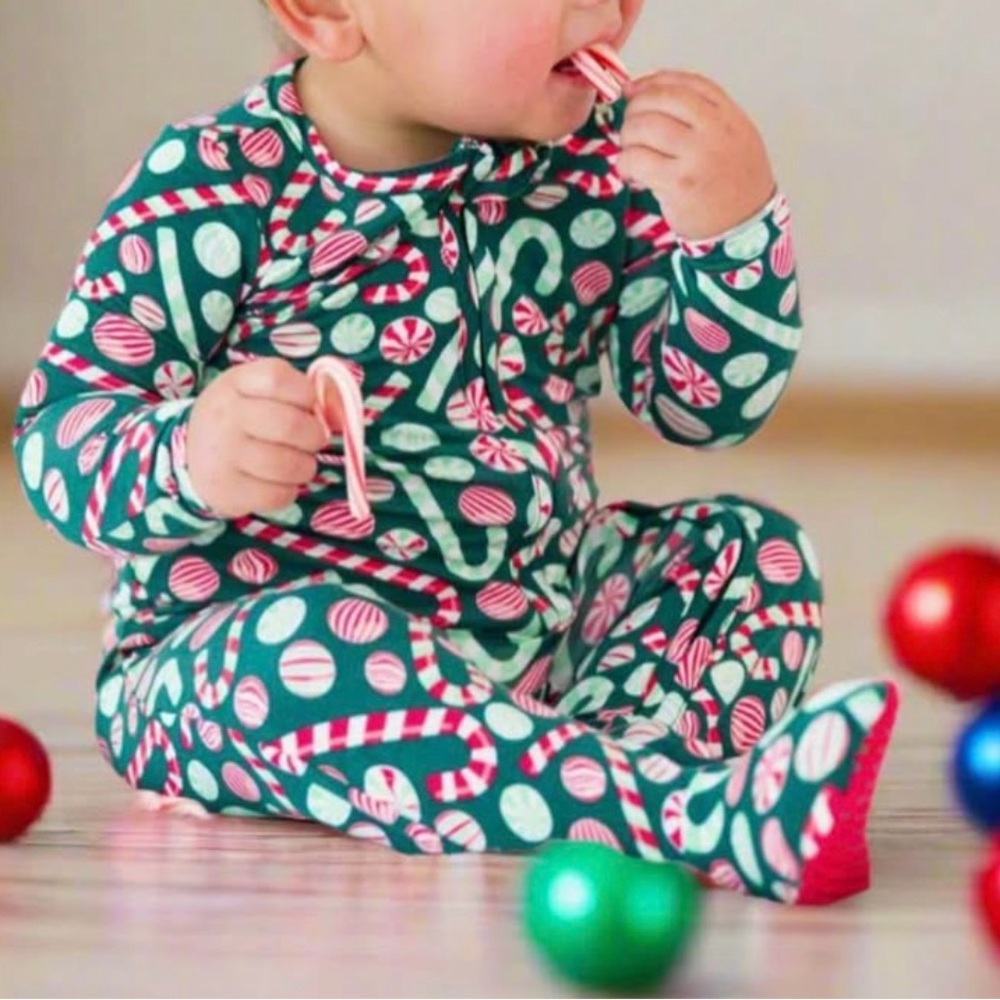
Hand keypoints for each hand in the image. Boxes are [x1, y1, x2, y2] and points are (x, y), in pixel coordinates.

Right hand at [187, 358, 329, 518]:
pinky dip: (289, 491)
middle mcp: (225, 417)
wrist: (191, 457)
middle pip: (291, 426)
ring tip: (297, 462)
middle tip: (311, 441)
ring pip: (290, 465)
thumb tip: (342, 415)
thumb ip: (303, 394)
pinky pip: (280, 495)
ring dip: (306, 467)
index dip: (305, 394)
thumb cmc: (243, 420)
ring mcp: (224, 455)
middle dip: (314, 437)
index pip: (277, 378)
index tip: (308, 406)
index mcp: (235, 384)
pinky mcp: (229, 491)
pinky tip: (277, 481)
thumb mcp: (262, 394)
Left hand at [618, 70, 776, 240]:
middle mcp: (714, 130)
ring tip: (631, 153)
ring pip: (643, 127)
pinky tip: (631, 173)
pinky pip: (636, 160)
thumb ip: (704, 115)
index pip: (685, 82)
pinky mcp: (678, 183)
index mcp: (728, 115)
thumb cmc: (733, 184)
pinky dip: (625, 164)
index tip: (634, 89)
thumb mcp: (734, 137)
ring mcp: (696, 156)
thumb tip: (651, 93)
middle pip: (660, 100)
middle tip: (630, 129)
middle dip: (634, 111)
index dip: (653, 81)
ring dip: (627, 138)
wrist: (746, 226)